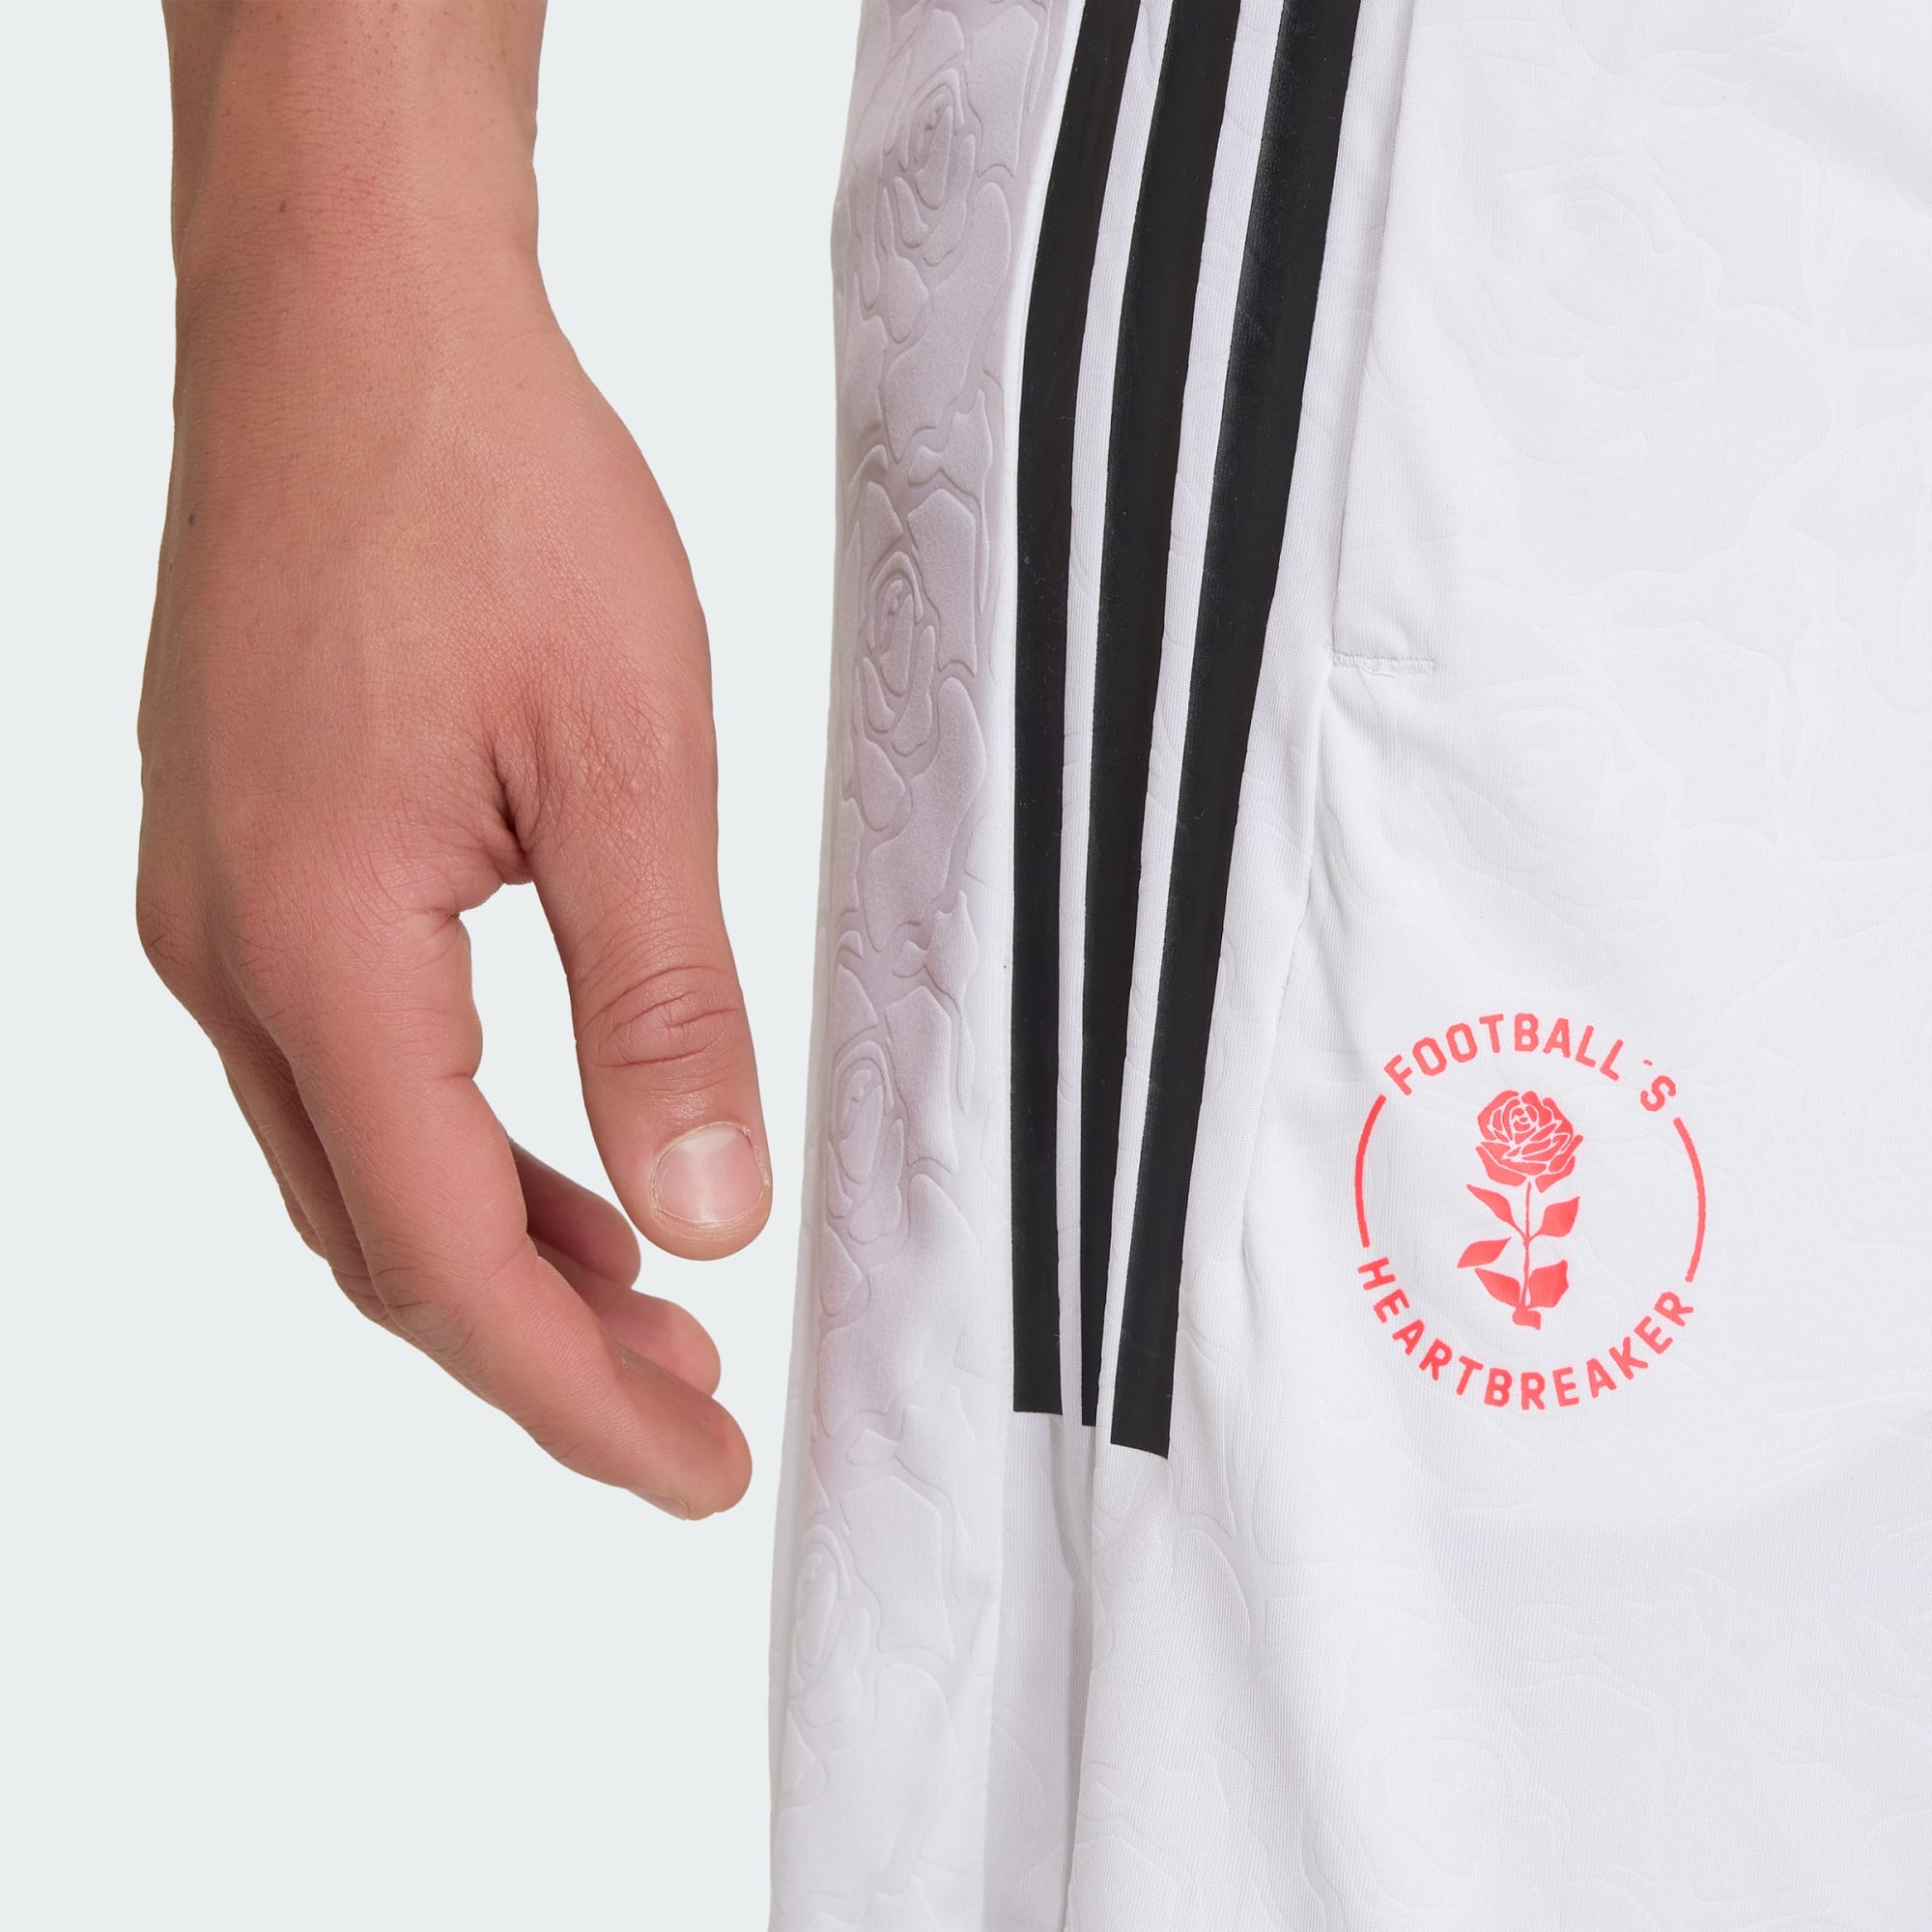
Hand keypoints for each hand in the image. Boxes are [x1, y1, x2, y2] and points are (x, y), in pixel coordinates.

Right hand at [138, 229, 763, 1517]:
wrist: (356, 320)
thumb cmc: (485, 495)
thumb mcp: (631, 762)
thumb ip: (664, 1006)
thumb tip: (704, 1218)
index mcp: (317, 950)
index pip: (455, 1259)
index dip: (576, 1397)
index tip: (694, 1475)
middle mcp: (228, 954)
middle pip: (390, 1241)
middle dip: (542, 1353)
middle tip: (689, 1417)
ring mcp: (218, 908)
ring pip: (362, 1166)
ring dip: (500, 1254)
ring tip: (646, 1314)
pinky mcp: (248, 859)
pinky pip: (345, 1070)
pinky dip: (456, 1148)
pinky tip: (553, 1161)